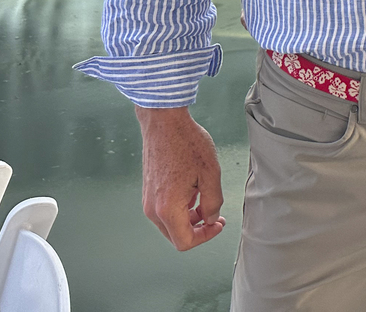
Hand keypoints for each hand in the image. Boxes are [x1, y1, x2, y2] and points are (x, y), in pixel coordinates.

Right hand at [136, 107, 225, 250]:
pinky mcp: (147, 191)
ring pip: (170, 224)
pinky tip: (192, 189)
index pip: (185, 242)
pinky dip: (180, 208)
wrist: (164, 123)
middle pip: (176, 236)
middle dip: (198, 228)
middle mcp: (152, 209)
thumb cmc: (187, 143)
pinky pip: (164, 210)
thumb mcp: (211, 173)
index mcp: (168, 208)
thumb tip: (211, 218)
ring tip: (204, 197)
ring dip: (189, 218)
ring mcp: (147, 201)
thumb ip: (213, 202)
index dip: (206, 236)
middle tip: (215, 214)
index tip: (218, 223)